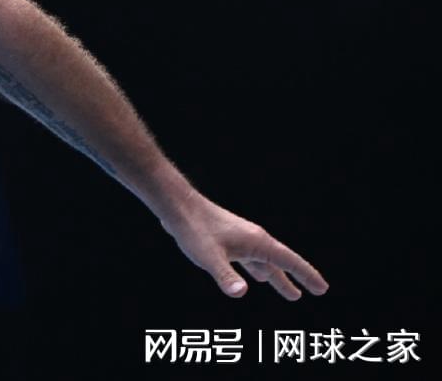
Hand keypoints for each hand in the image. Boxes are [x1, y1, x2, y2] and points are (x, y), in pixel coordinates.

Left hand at [162, 193, 327, 300]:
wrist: (176, 206)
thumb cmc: (193, 230)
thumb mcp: (209, 257)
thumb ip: (226, 276)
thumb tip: (240, 293)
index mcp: (257, 242)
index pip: (290, 262)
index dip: (307, 276)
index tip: (323, 289)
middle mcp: (254, 239)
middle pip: (281, 263)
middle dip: (297, 278)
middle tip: (316, 291)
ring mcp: (241, 238)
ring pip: (264, 263)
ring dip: (277, 278)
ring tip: (291, 293)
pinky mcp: (227, 240)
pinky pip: (250, 259)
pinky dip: (258, 270)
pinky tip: (255, 277)